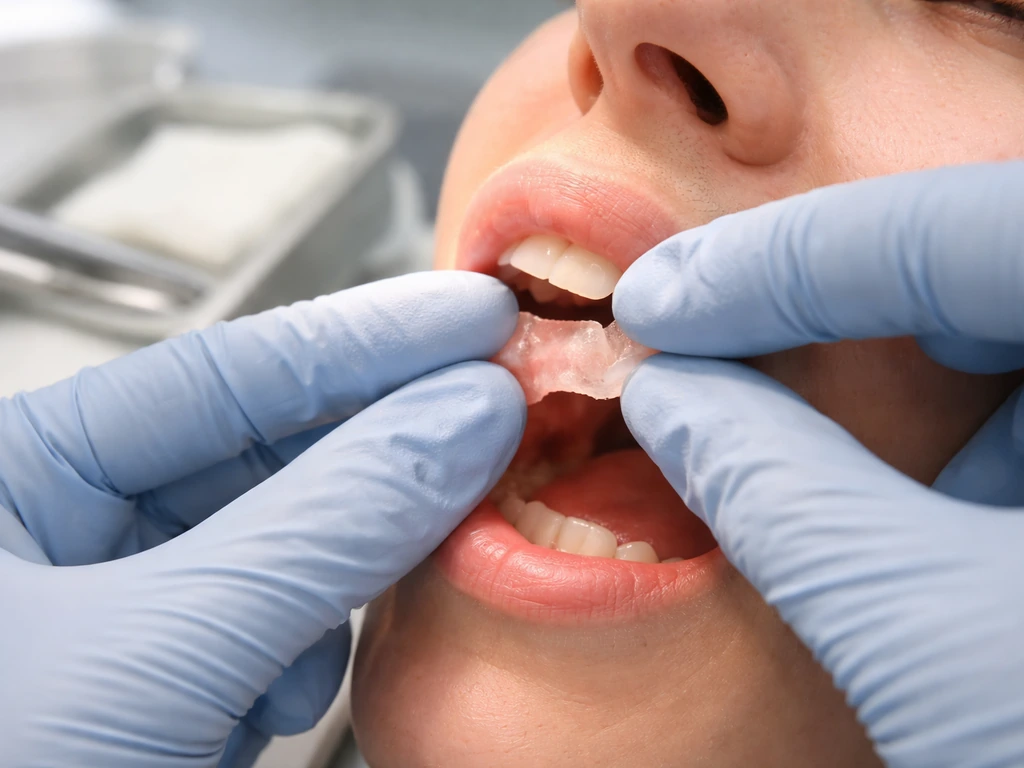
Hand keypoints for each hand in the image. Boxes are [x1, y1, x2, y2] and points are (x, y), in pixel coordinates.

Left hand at [0, 272, 524, 767]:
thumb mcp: (158, 653)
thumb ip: (324, 527)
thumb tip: (461, 419)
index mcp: (22, 477)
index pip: (225, 370)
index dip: (366, 337)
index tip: (473, 316)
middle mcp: (66, 531)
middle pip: (262, 449)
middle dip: (379, 441)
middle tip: (492, 410)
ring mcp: (121, 612)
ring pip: (280, 541)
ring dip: (346, 558)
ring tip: (401, 560)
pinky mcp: (168, 685)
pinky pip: (270, 623)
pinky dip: (305, 645)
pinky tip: (293, 685)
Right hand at [614, 162, 1023, 767]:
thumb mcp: (933, 642)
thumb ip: (781, 497)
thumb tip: (669, 398)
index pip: (963, 228)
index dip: (790, 257)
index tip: (663, 303)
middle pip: (992, 246)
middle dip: (834, 288)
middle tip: (705, 334)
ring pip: (1023, 306)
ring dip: (905, 359)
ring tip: (815, 437)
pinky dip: (985, 419)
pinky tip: (950, 504)